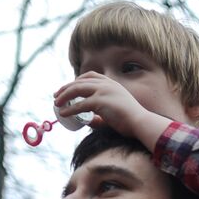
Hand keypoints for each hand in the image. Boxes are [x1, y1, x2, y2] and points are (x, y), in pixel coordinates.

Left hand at [53, 72, 167, 144]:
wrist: (141, 123)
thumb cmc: (131, 121)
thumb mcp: (114, 112)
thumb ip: (100, 115)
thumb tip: (88, 121)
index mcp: (111, 84)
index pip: (90, 76)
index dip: (76, 80)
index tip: (69, 88)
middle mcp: (106, 84)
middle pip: (79, 81)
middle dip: (66, 88)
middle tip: (57, 95)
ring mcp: (103, 91)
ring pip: (77, 90)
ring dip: (64, 96)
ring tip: (56, 103)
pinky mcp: (100, 102)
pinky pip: (80, 105)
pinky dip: (69, 109)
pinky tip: (63, 113)